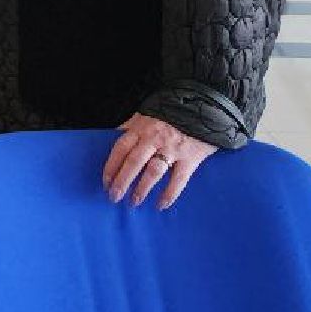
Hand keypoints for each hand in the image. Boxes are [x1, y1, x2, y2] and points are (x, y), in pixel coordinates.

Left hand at [102, 113, 218, 210]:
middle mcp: (154, 138)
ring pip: (153, 171)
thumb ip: (132, 125)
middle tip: (114, 197)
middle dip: (122, 181)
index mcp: (141, 128)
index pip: (121, 149)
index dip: (111, 166)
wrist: (205, 106)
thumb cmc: (172, 112)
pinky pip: (178, 179)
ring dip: (142, 188)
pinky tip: (161, 205)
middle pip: (134, 162)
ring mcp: (173, 148)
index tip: (105, 182)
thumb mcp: (147, 113)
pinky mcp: (191, 157)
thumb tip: (115, 134)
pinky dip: (169, 194)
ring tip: (134, 202)